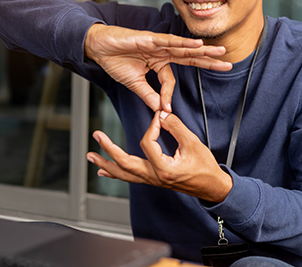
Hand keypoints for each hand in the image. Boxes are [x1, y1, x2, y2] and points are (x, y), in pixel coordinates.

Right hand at [84, 24, 231, 111]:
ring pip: (185, 48)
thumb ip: (148, 94)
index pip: (171, 79)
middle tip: (228, 64)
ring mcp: (157, 44)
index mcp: (158, 62)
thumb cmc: (114, 60)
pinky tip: (198, 45)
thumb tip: (160, 109)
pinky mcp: (149, 39)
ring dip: (203, 51)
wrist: (97, 47)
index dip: (170, 95)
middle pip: (190, 57)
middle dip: (209, 61)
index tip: (166, 109)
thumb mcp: (134, 83)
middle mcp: (162, 52)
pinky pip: (170, 42)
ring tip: (220, 52)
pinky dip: (184, 43)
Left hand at [86, 111, 232, 202]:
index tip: (160, 116)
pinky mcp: (153, 180)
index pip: (147, 143)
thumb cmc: (205, 167)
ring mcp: (152, 181)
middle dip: (108, 149)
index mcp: (163, 168)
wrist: (211, 187)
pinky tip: (104, 171)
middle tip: (97, 136)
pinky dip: (116, 173)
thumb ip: (176, 127)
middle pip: (124, 164)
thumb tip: (161, 114)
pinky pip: (130, 178)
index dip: (153, 126)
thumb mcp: (193, 143)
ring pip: (123, 174)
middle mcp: (154, 177)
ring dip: (106, 164)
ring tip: (91, 156)